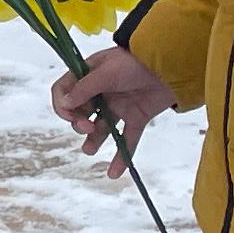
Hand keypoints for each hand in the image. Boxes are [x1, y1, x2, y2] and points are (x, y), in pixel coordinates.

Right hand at [51, 47, 176, 171]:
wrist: (170, 64)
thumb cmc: (135, 60)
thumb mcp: (106, 71)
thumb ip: (85, 88)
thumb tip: (65, 104)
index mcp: (89, 75)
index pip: (65, 92)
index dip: (63, 106)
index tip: (71, 115)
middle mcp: (102, 92)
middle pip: (81, 113)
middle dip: (79, 123)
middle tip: (88, 128)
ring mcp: (119, 106)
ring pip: (101, 129)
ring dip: (93, 141)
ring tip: (90, 150)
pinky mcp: (137, 117)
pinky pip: (127, 139)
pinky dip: (121, 156)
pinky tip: (114, 173)